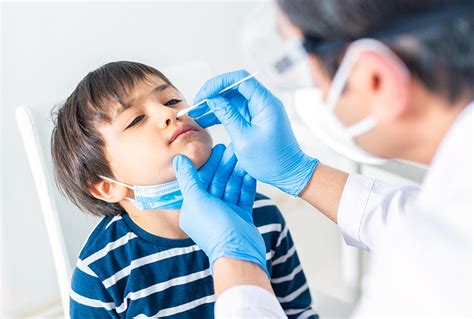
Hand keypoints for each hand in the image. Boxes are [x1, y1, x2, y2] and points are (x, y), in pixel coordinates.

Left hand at [174, 144, 267, 275]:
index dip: (209, 163)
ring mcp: (226, 213)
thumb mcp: (197, 200)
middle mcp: (209, 209)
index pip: (201, 179)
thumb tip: (178, 159)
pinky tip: (251, 171)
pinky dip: (247, 183)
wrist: (239, 254)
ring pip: (232, 186)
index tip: (216, 148)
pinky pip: (243, 195)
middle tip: (233, 148)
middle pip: (217, 181)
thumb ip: (188, 178)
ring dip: (237, 171)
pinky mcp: (241, 216)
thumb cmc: (214, 229)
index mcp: (194, 207)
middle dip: (225, 165)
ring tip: (244, 156)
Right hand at [190, 70, 318, 195]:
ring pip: (232, 100)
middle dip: (213, 95)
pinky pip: (236, 111)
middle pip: (234, 88)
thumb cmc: (271, 160)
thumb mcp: (244, 139)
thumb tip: (213, 100)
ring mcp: (260, 111)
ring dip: (215, 106)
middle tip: (196, 108)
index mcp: (265, 103)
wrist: (289, 174)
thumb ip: (228, 116)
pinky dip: (222, 115)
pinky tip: (207, 121)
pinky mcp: (256, 120)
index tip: (203, 95)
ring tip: (197, 116)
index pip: (240, 79)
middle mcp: (263, 102)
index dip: (218, 84)